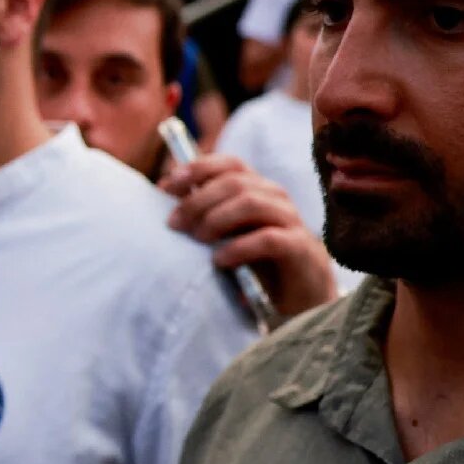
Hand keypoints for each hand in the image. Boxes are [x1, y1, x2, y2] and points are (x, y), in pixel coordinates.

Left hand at [162, 153, 337, 319]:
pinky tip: (219, 260)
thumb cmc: (256, 263)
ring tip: (197, 240)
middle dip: (198, 200)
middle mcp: (275, 198)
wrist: (299, 299)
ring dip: (217, 219)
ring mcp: (290, 221)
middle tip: (175, 224)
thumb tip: (164, 187)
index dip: (198, 168)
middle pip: (235, 182)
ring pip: (251, 203)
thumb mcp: (226, 233)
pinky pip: (268, 238)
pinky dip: (239, 247)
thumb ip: (203, 211)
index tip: (167, 186)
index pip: (230, 164)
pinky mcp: (299, 248)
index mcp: (257, 189)